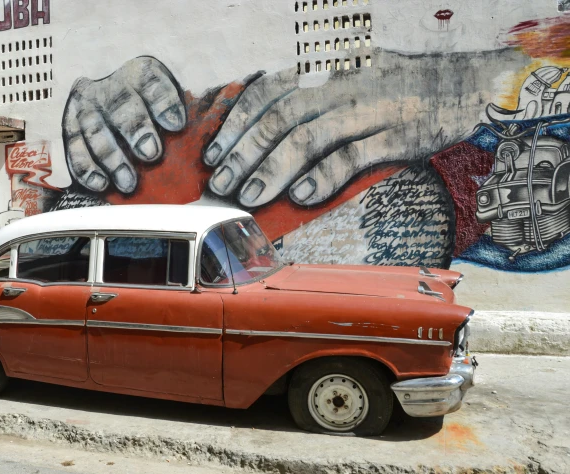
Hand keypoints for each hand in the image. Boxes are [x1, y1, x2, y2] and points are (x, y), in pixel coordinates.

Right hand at [62, 56, 185, 193]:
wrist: (106, 100)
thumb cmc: (149, 109)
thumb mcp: (166, 101)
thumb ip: (180, 115)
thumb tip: (195, 142)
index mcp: (140, 73)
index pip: (152, 82)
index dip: (164, 102)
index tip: (176, 125)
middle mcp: (110, 87)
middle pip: (122, 106)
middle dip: (136, 131)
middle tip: (151, 154)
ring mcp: (87, 106)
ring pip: (95, 129)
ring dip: (112, 158)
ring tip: (128, 182)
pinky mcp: (70, 125)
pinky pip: (74, 147)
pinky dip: (86, 168)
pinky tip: (101, 183)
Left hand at [204, 49, 529, 208]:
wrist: (468, 84)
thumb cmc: (396, 87)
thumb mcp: (349, 75)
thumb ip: (310, 94)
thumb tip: (260, 130)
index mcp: (327, 67)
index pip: (267, 92)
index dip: (237, 123)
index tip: (214, 153)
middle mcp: (344, 83)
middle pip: (281, 117)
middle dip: (245, 153)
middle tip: (221, 183)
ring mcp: (372, 107)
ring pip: (310, 137)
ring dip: (273, 169)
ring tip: (249, 196)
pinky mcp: (399, 134)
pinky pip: (353, 156)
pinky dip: (323, 177)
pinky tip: (299, 196)